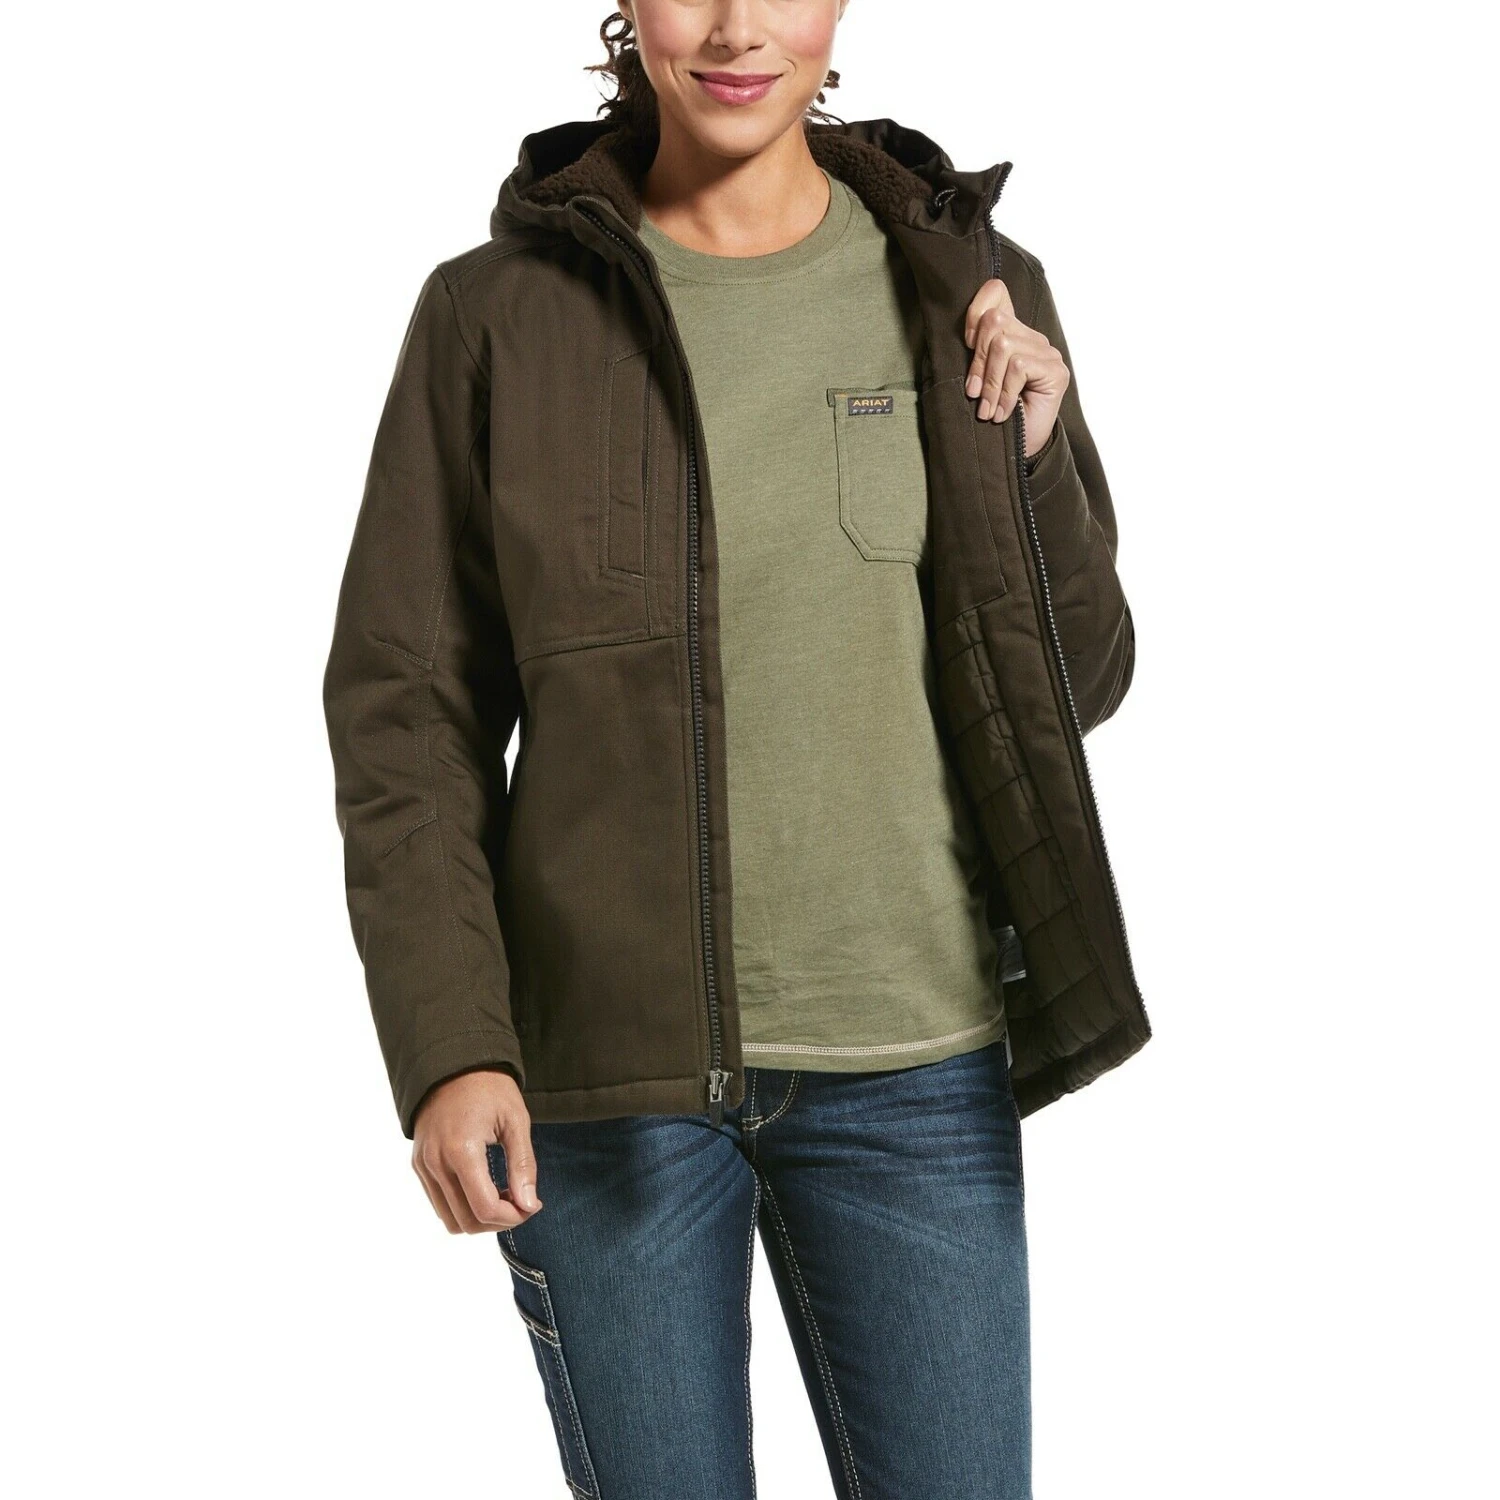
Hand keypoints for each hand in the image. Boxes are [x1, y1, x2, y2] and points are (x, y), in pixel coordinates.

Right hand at [412, 1068, 541, 1233]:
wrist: (453, 1063)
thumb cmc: (489, 1087)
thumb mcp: (516, 1120)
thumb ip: (523, 1166)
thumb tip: (529, 1205)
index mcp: (461, 1150)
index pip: (485, 1209)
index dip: (513, 1217)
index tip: (532, 1205)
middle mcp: (436, 1162)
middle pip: (466, 1222)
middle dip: (498, 1221)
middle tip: (521, 1201)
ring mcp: (423, 1165)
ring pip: (449, 1219)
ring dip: (479, 1218)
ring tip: (502, 1194)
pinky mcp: (418, 1165)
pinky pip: (439, 1203)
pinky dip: (462, 1206)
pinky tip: (483, 1186)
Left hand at [963, 278, 1069, 456]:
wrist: (1017, 452)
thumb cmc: (993, 416)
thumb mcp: (975, 380)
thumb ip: (972, 352)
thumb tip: (958, 333)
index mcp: (1011, 333)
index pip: (995, 292)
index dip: (974, 311)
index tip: (966, 345)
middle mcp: (1031, 338)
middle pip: (994, 322)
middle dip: (976, 360)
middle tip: (973, 393)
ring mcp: (1047, 353)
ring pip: (1003, 346)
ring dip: (989, 383)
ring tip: (986, 409)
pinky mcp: (1056, 371)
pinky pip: (1018, 367)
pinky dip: (1004, 393)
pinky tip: (1002, 413)